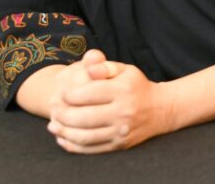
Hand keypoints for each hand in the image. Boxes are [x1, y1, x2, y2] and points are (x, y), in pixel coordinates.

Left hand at [47, 50, 174, 153]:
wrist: (161, 109)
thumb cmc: (137, 86)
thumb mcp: (125, 70)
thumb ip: (104, 66)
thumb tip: (88, 67)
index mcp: (122, 90)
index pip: (86, 93)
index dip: (67, 94)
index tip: (62, 92)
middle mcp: (123, 112)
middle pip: (81, 117)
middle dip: (61, 114)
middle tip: (53, 110)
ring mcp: (121, 131)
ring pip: (84, 136)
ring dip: (63, 132)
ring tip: (53, 126)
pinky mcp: (120, 145)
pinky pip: (91, 149)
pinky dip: (73, 146)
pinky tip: (64, 139)